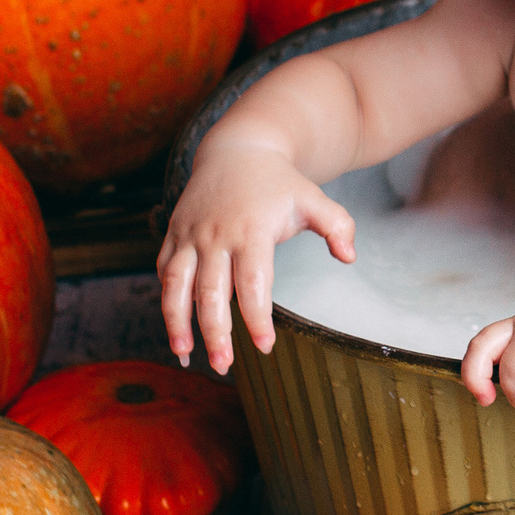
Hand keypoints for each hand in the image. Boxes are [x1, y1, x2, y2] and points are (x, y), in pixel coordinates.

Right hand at [157, 147, 354, 373]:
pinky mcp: (174, 235)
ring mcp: (191, 235)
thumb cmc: (278, 184)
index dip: (257, 318)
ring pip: (176, 285)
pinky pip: (164, 271)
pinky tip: (176, 328)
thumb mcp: (313, 198)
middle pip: (211, 292)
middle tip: (223, 365)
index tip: (264, 346)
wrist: (236, 150)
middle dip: (215, 332)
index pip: (253, 283)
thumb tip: (350, 257)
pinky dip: (166, 301)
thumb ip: (337, 225)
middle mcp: (216, 235)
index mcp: (251, 231)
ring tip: (186, 355)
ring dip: (177, 323)